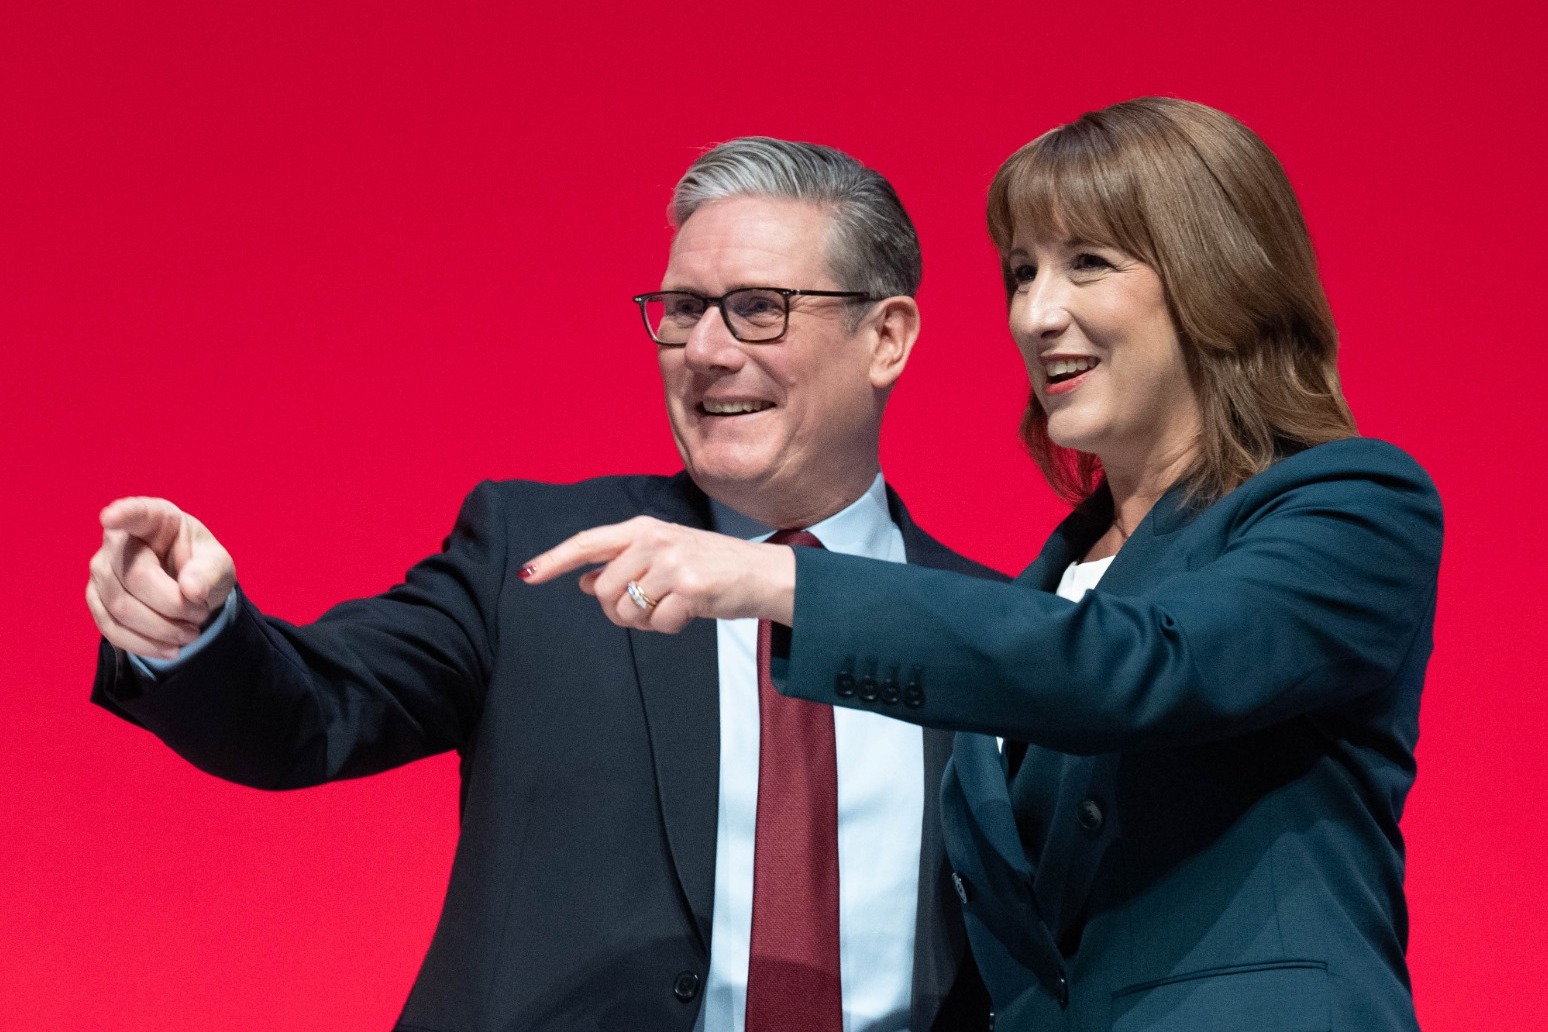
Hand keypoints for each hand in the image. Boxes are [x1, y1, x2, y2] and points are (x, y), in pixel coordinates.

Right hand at [86, 497, 236, 659]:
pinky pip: (111, 628)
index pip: (136, 513)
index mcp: (155, 518)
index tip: (111, 517)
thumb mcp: (219, 565)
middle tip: (201, 615)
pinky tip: (170, 649)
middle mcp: (118, 540)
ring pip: (120, 607)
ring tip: (191, 633)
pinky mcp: (96, 600)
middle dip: (173, 605)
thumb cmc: (201, 566)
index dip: (123, 514)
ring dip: (161, 629)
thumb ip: (209, 571)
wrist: (189, 591)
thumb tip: (191, 590)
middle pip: (135, 577)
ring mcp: (101, 570)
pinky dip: (144, 644)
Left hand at [519, 516, 794, 632]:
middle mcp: (654, 540)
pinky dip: (669, 627)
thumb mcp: (664, 554)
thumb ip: (623, 564)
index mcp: (643, 528)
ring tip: (671, 607)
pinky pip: (657, 623)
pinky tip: (690, 613)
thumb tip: (583, 581)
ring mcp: (673, 563)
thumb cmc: (711, 566)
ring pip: (627, 610)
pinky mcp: (691, 588)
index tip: (527, 575)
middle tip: (647, 608)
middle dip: (618, 611)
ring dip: (644, 621)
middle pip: (603, 590)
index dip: (554, 560)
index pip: (587, 542)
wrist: (763, 573)